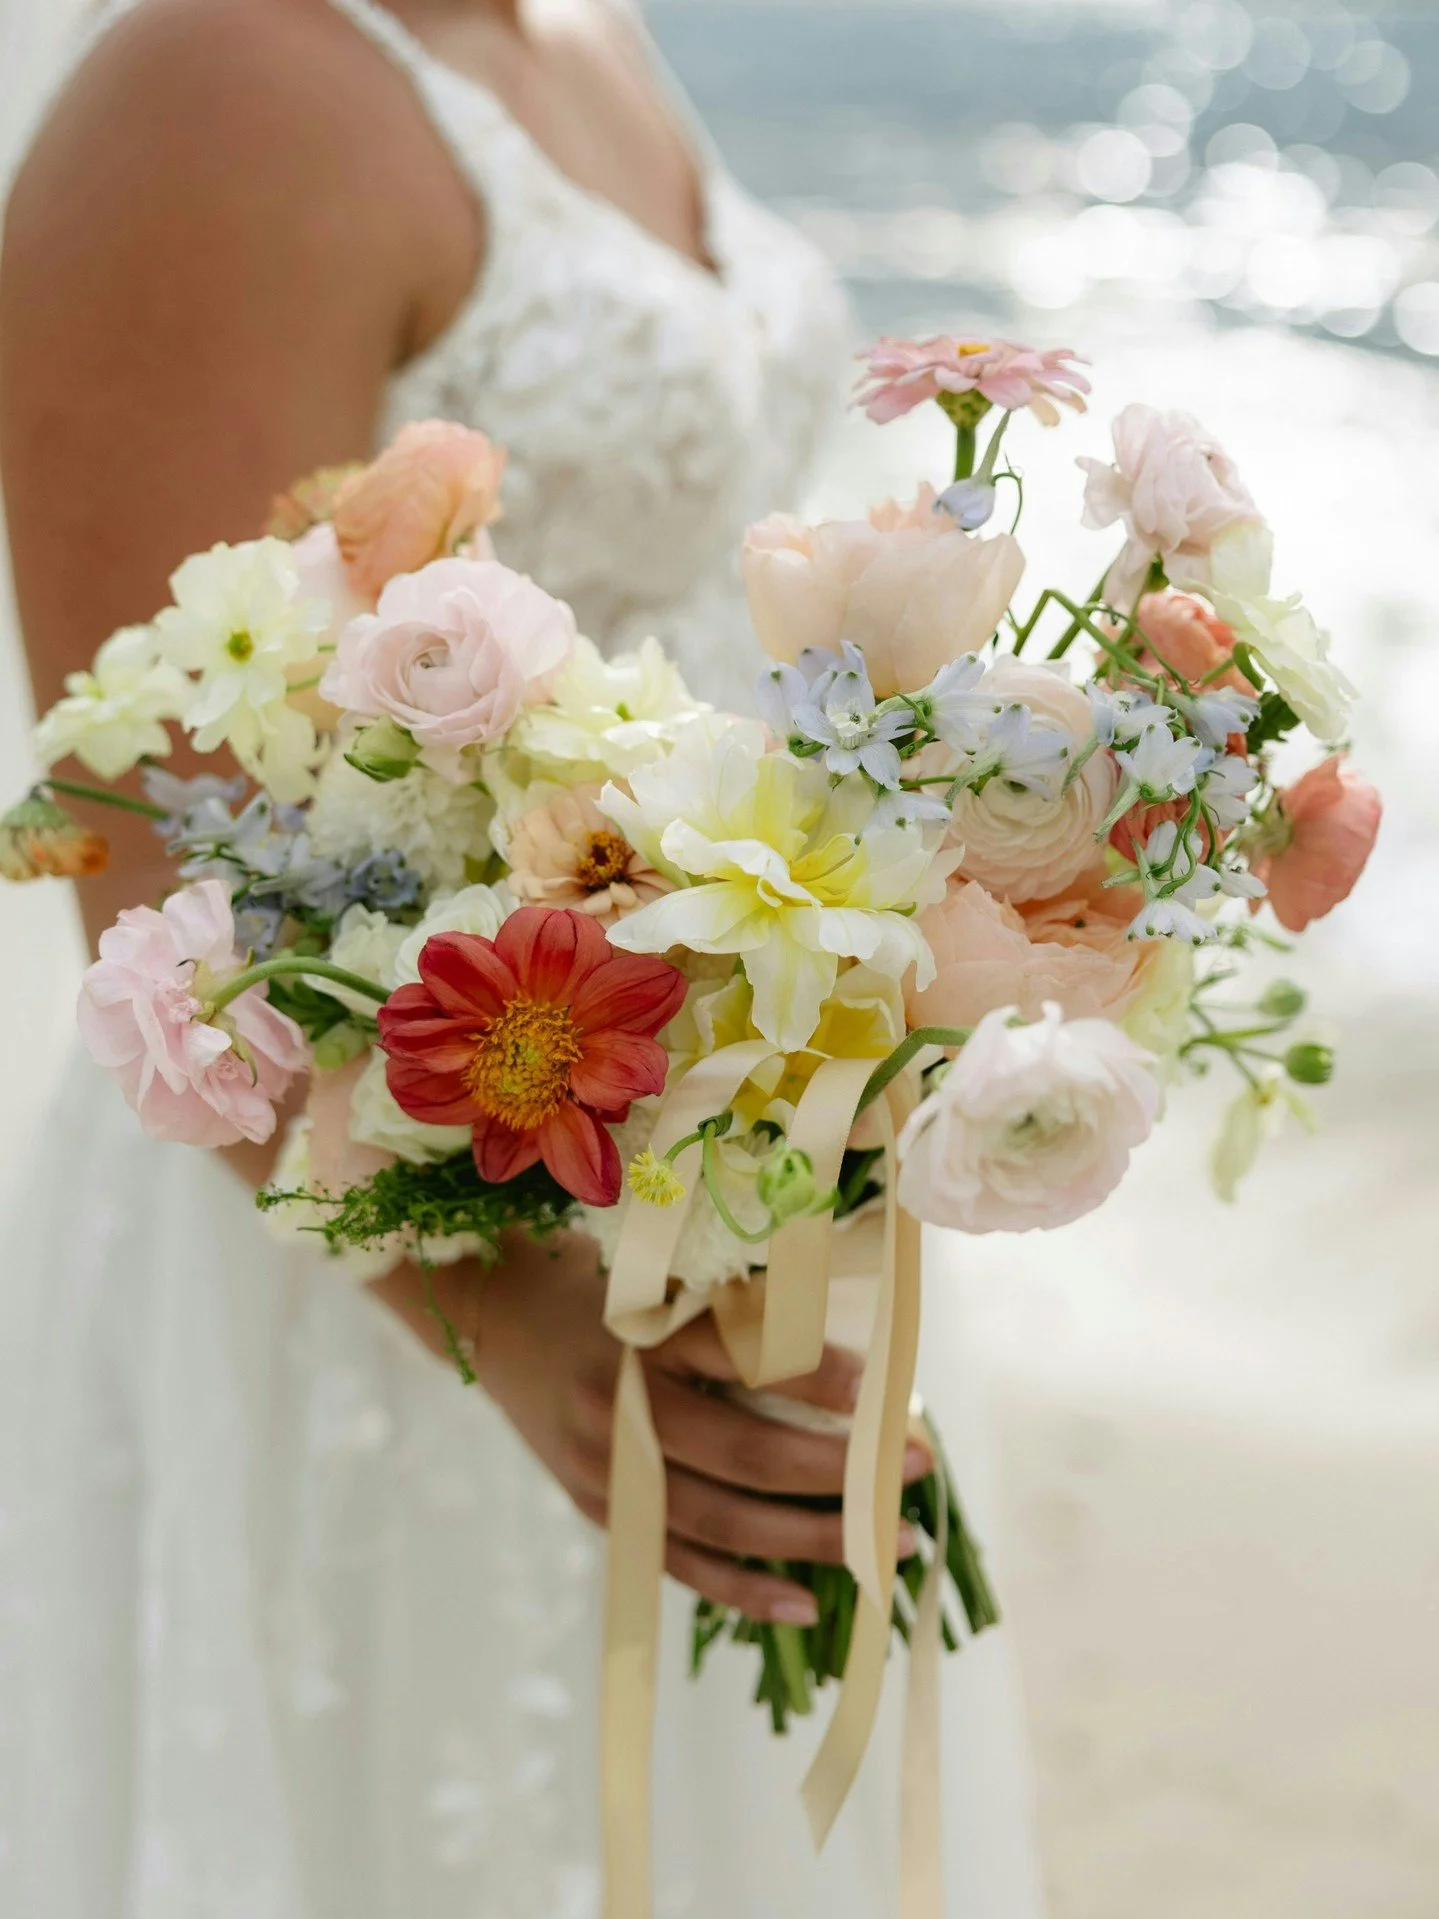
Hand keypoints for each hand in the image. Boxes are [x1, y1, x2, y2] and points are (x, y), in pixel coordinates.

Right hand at [375, 1230, 931, 1623]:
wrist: (504, 1324)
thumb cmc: (608, 1295)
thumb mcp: (665, 1284)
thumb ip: (741, 1319)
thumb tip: (860, 1370)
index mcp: (647, 1333)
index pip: (744, 1355)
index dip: (819, 1375)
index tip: (885, 1388)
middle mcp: (624, 1402)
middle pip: (748, 1453)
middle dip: (843, 1470)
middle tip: (917, 1467)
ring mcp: (608, 1468)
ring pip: (725, 1520)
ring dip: (815, 1536)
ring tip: (892, 1540)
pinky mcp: (601, 1511)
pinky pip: (680, 1563)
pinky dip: (744, 1589)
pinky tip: (806, 1602)